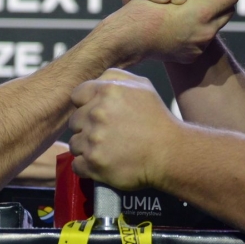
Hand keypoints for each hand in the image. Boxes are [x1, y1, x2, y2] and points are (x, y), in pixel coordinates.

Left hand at [69, 69, 178, 190]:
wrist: (170, 152)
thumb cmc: (156, 119)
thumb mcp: (142, 86)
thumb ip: (115, 76)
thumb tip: (96, 80)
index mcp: (106, 91)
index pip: (76, 96)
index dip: (85, 106)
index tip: (98, 115)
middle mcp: (97, 113)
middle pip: (74, 122)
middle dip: (87, 127)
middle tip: (106, 134)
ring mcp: (93, 139)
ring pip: (75, 144)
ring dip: (87, 148)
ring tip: (108, 149)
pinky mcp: (94, 163)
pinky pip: (77, 165)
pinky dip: (87, 167)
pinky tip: (103, 163)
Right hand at [107, 0, 237, 63]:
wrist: (128, 38)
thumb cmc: (144, 5)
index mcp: (203, 13)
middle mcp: (205, 32)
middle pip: (228, 11)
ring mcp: (199, 46)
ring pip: (216, 25)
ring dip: (210, 13)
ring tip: (199, 4)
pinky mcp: (190, 55)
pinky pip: (202, 38)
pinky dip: (198, 26)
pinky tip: (187, 18)